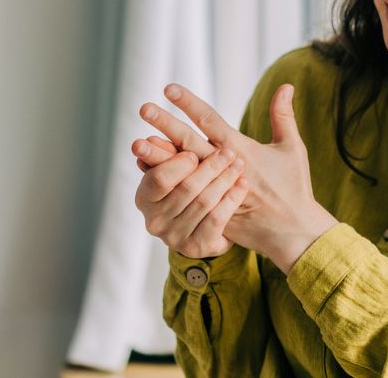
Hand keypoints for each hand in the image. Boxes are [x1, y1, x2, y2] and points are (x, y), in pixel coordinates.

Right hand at [132, 136, 249, 258]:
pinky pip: (217, 219)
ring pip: (204, 202)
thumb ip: (165, 154)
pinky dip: (232, 199)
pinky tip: (242, 184)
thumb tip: (149, 139)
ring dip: (225, 180)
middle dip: (211, 167)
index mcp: (145, 198)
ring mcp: (174, 238)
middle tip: (229, 152)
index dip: (179, 164)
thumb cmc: (187, 188)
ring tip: (239, 164)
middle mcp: (155, 221)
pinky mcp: (196, 248)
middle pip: (187, 189)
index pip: (159, 179)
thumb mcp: (175, 170)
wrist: (203, 226)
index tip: (195, 153)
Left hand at [140, 83, 337, 273]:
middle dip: (165, 124)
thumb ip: (283, 116)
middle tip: (144, 108)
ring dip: (159, 155)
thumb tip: (286, 85)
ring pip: (182, 170)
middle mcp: (225, 168)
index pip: (210, 120)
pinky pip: (183, 194)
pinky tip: (148, 171)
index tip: (170, 89)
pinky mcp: (211, 209)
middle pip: (189, 142)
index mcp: (242, 149)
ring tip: (137, 143)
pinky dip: (166, 182)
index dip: (190, 103)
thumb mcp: (292, 148)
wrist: (292, 230)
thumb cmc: (294, 187)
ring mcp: (215, 190)